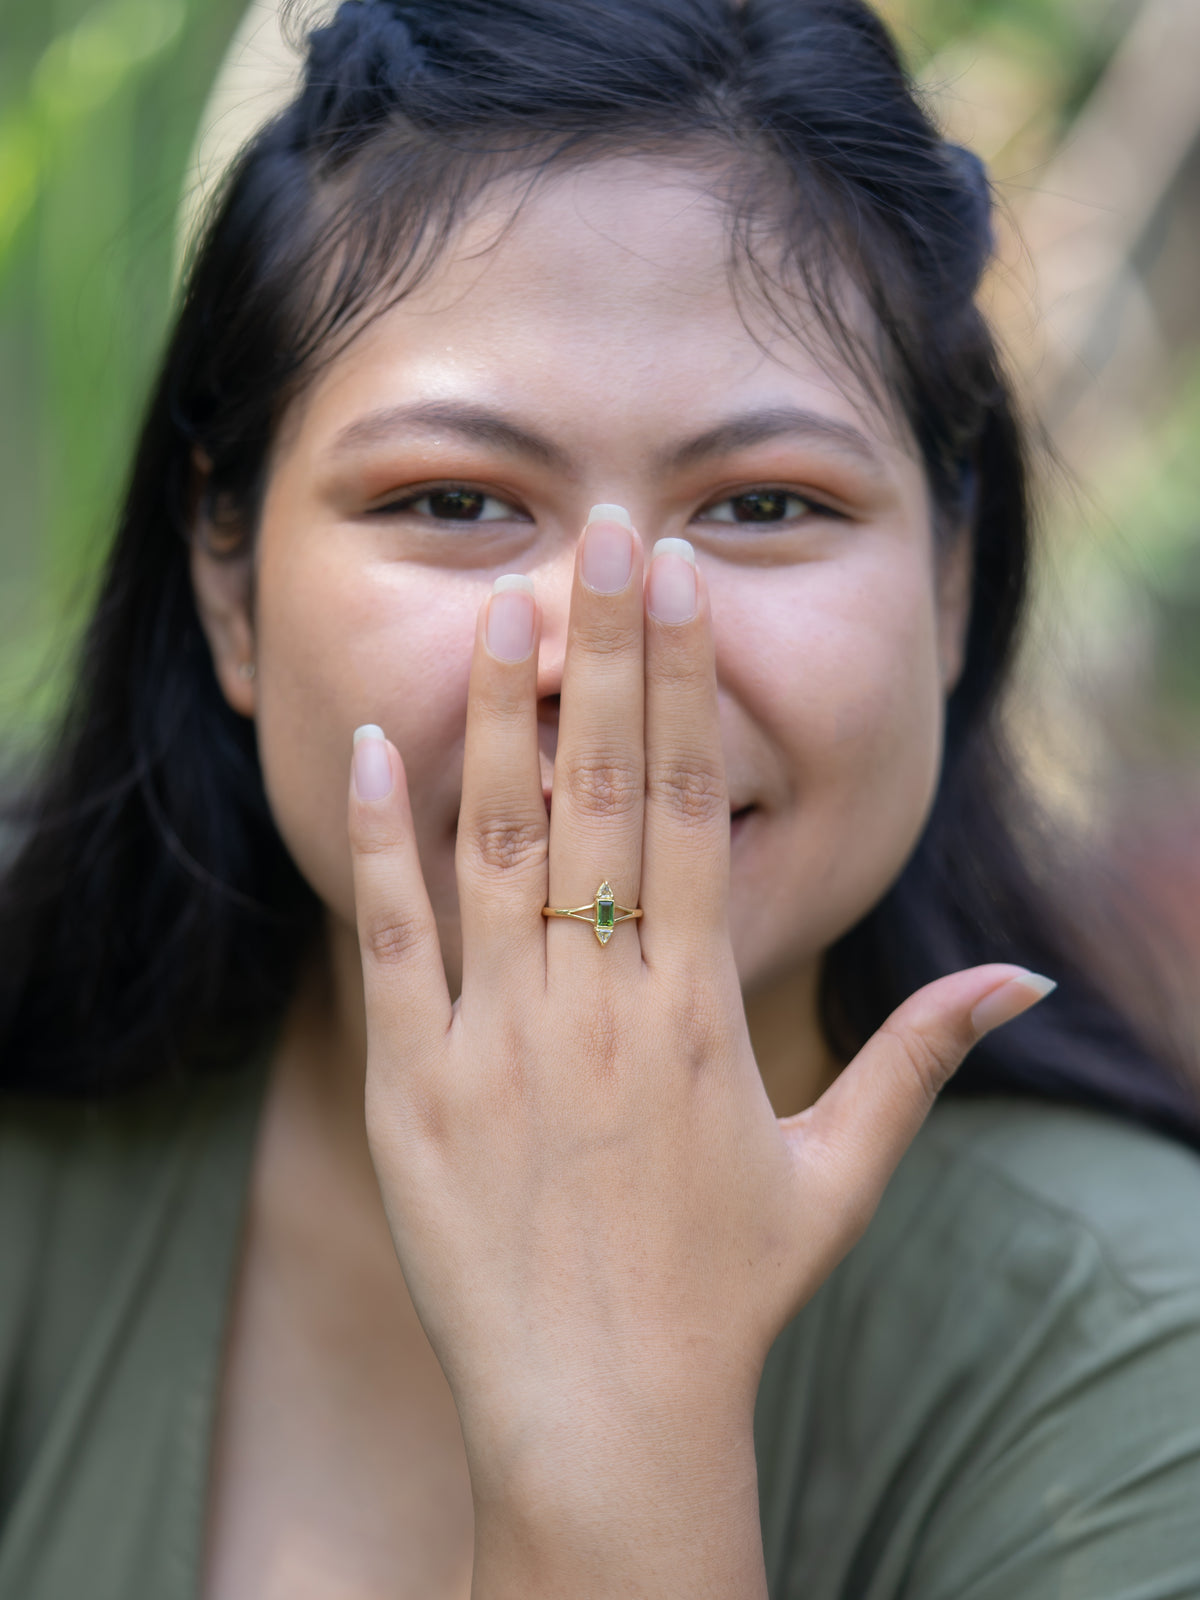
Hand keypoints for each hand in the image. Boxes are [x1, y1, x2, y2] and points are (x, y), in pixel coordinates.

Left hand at [346, 514, 1051, 1595]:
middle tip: (606, 535)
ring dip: (497, 719)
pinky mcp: (413, 1086)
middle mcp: (601, 1005)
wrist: (603, 1415)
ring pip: (495, 846)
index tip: (678, 585)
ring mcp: (499, 1041)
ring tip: (503, 607)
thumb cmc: (728, 1293)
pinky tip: (370, 747)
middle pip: (602, 794)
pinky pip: (392, 941)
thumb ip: (919, 1057)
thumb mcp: (840, 1171)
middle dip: (607, 655)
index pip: (691, 808)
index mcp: (701, 1010)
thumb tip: (1022, 979)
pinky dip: (378, 842)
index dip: (684, 685)